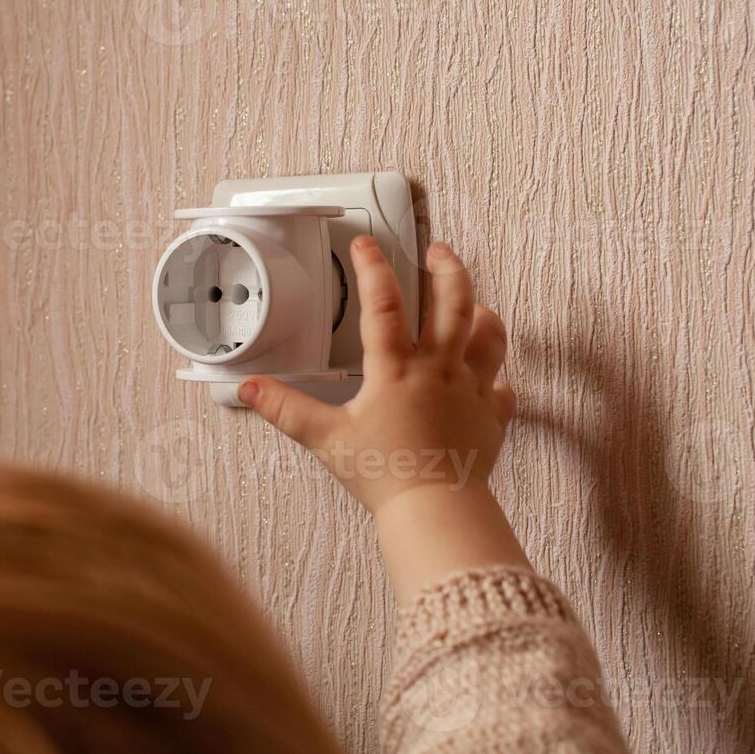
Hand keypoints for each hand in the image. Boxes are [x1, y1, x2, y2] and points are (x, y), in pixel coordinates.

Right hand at [239, 237, 514, 516]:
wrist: (436, 510)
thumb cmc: (385, 475)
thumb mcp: (327, 439)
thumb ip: (287, 409)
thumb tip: (251, 389)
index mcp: (397, 370)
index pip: (384, 304)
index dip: (373, 268)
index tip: (365, 245)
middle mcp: (439, 370)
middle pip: (453, 302)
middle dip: (447, 268)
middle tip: (438, 251)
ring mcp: (471, 390)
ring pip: (489, 335)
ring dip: (482, 313)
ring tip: (474, 304)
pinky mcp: (492, 416)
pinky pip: (503, 389)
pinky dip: (497, 379)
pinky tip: (489, 378)